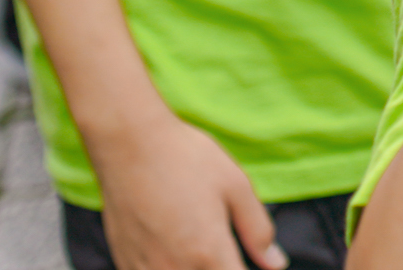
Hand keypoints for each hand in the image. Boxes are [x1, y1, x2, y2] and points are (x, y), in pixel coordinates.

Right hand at [91, 110, 283, 269]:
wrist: (129, 145)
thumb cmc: (185, 159)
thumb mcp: (236, 186)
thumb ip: (258, 230)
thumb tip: (276, 263)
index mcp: (209, 254)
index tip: (241, 259)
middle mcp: (175, 268)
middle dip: (220, 267)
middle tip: (220, 243)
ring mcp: (146, 269)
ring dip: (193, 268)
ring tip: (195, 242)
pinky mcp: (126, 262)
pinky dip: (168, 267)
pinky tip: (171, 249)